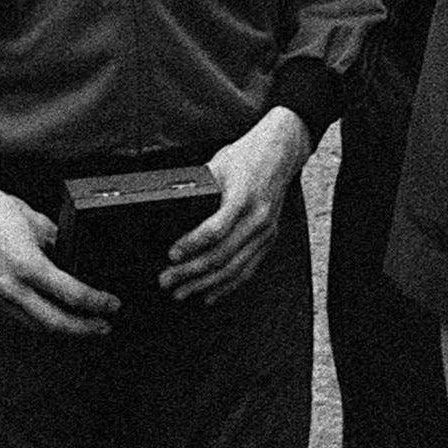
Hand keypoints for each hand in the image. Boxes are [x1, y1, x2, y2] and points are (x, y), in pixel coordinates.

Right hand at [0, 170, 119, 335]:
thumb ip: (59, 245)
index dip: (96, 303)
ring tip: (83, 325)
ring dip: (63, 329)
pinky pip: (22, 317)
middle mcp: (11, 286)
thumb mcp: (39, 223)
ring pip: (37, 325)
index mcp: (27, 266)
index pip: (71, 295)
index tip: (111, 305)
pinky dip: (41, 321)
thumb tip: (75, 259)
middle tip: (104, 326)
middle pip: (55, 322)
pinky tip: (53, 316)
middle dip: (84, 328)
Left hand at [161, 108, 312, 303]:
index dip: (191, 245)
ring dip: (205, 285)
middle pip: (222, 256)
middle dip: (191, 272)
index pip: (215, 230)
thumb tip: (171, 208)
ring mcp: (266, 232)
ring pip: (234, 269)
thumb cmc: (246, 156)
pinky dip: (228, 285)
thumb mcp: (218, 164)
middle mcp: (258, 219)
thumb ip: (199, 188)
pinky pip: (248, 269)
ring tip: (182, 292)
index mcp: (243, 198)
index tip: (171, 255)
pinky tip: (210, 294)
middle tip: (167, 280)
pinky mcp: (269, 239)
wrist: (280, 152)